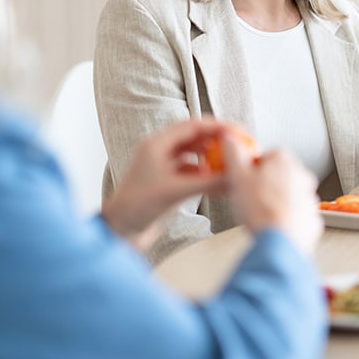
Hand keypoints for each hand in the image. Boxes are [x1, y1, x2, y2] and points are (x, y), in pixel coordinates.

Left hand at [102, 118, 229, 248]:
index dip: (217, 126)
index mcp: (156, 144)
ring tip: (228, 162)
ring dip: (210, 156)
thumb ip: (207, 183)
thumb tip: (236, 178)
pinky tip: (214, 180)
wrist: (120, 231)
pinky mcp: (166, 180)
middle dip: (216, 140)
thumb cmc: (138, 207)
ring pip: (192, 153)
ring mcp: (162, 165)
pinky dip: (203, 172)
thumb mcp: (176, 191)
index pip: (192, 126)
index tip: (237, 131)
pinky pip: (190, 169)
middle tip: (238, 145)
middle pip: (194, 136)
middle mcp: (159, 151)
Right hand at [223, 135, 321, 255]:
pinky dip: (285, 220)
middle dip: (265, 185)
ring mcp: (309, 199)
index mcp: (285, 161)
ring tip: (259, 214)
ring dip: (276, 202)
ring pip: (289, 196)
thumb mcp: (238, 176)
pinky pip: (296, 216)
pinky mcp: (311, 220)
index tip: (245, 178)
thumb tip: (231, 140)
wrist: (279, 242)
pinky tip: (271, 226)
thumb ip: (234, 154)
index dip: (253, 168)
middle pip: (280, 176)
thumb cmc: (261, 209)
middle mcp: (302, 177)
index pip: (268, 155)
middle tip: (250, 197)